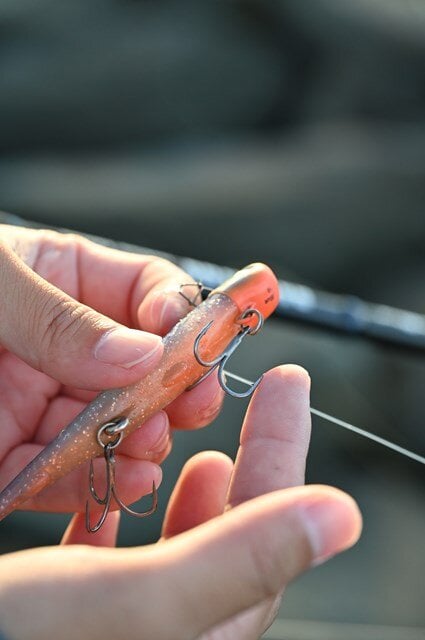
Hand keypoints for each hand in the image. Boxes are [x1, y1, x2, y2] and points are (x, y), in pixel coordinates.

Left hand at [0, 224, 222, 511]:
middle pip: (146, 366)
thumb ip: (60, 319)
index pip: (147, 291)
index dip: (178, 311)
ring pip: (118, 426)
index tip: (188, 334)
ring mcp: (43, 403)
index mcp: (63, 282)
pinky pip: (69, 474)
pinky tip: (128, 480)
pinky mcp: (15, 458)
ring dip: (147, 438)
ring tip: (151, 442)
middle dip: (178, 385)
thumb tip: (142, 353)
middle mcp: (64, 347)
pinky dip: (100, 483)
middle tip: (194, 399)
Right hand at [0, 366, 361, 639]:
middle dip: (250, 462)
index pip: (269, 531)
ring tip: (202, 454)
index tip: (287, 382)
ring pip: (175, 546)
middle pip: (231, 534)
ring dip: (188, 493)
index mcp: (200, 633)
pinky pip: (114, 561)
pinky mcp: (72, 615)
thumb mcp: (138, 595)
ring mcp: (117, 624)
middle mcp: (169, 632)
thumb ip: (240, 556)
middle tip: (259, 405)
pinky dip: (120, 515)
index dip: (281, 447)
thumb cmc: (21, 638)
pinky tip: (112, 492)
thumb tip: (339, 518)